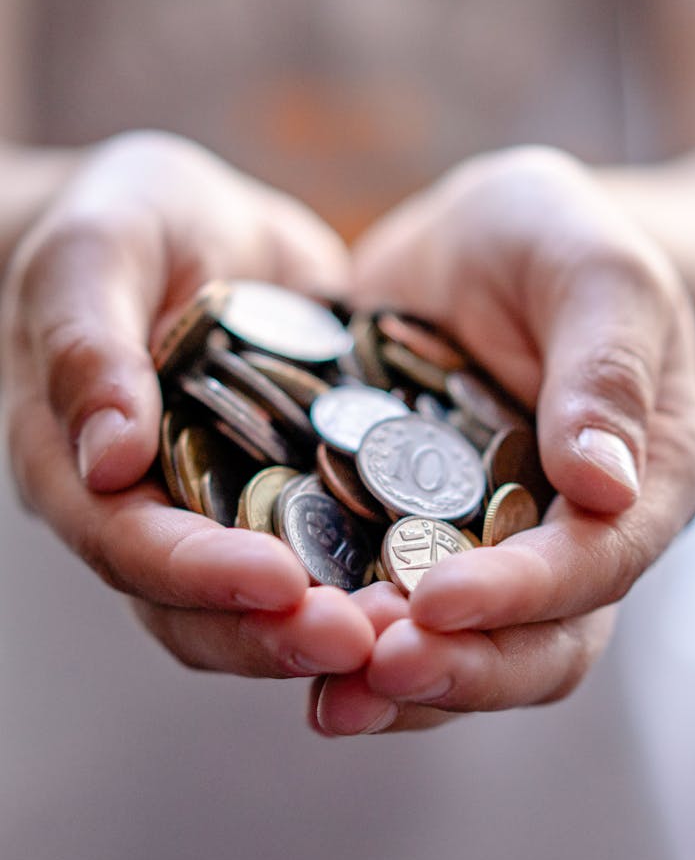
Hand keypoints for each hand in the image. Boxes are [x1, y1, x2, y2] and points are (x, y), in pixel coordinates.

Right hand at [1, 130, 374, 677]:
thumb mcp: (95, 252)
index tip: (276, 581)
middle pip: (202, 608)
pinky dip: (380, 570)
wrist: (197, 221)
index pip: (127, 545)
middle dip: (278, 631)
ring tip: (416, 627)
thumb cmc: (124, 220)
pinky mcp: (301, 486)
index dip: (196, 573)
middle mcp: (156, 510)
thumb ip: (87, 342)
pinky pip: (339, 545)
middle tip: (365, 638)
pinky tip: (447, 572)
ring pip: (272, 601)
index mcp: (82, 468)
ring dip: (337, 623)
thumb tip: (108, 455)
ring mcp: (230, 506)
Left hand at [312, 145, 694, 733]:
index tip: (438, 600)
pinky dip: (343, 635)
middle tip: (372, 667)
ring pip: (456, 649)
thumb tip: (606, 486)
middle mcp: (558, 537)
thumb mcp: (593, 273)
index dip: (520, 595)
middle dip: (455, 668)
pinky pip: (380, 603)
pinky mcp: (400, 529)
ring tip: (324, 693)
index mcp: (631, 485)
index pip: (591, 566)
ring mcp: (478, 544)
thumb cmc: (560, 241)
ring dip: (393, 682)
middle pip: (529, 645)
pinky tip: (278, 639)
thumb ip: (606, 368)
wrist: (484, 244)